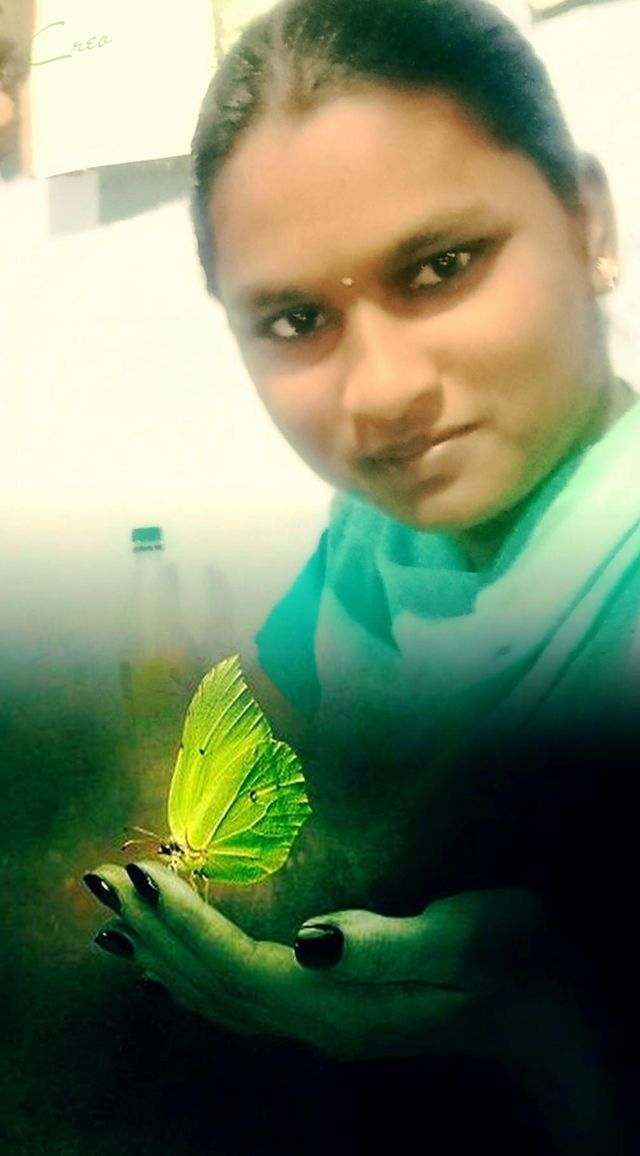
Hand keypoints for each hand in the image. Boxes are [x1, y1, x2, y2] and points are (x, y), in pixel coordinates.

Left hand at [83, 864, 544, 1061]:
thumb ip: (388, 942)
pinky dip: (192, 977)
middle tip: (99, 882)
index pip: (234, 963)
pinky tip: (173, 969)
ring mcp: (322, 1025)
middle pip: (211, 983)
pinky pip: (238, 999)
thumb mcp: (468, 939)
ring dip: (161, 956)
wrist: (551, 1015)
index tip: (135, 873)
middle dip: (152, 933)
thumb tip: (312, 937)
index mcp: (340, 1003)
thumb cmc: (518, 961)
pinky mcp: (331, 1014)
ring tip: (111, 924)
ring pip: (217, 997)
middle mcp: (318, 1022)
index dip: (181, 921)